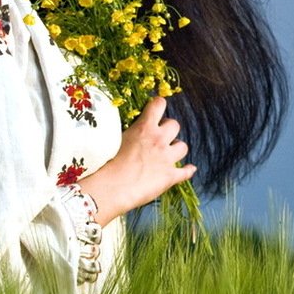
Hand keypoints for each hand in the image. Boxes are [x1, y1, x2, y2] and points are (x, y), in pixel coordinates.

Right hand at [75, 97, 195, 221]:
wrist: (111, 188)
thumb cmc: (105, 164)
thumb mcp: (114, 139)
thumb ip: (127, 132)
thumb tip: (129, 129)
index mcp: (144, 128)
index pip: (158, 105)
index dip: (158, 105)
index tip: (155, 109)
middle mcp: (159, 140)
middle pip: (175, 124)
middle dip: (168, 129)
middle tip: (159, 137)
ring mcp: (167, 158)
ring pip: (183, 146)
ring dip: (176, 149)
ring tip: (168, 154)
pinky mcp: (170, 176)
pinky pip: (186, 172)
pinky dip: (187, 171)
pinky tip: (188, 170)